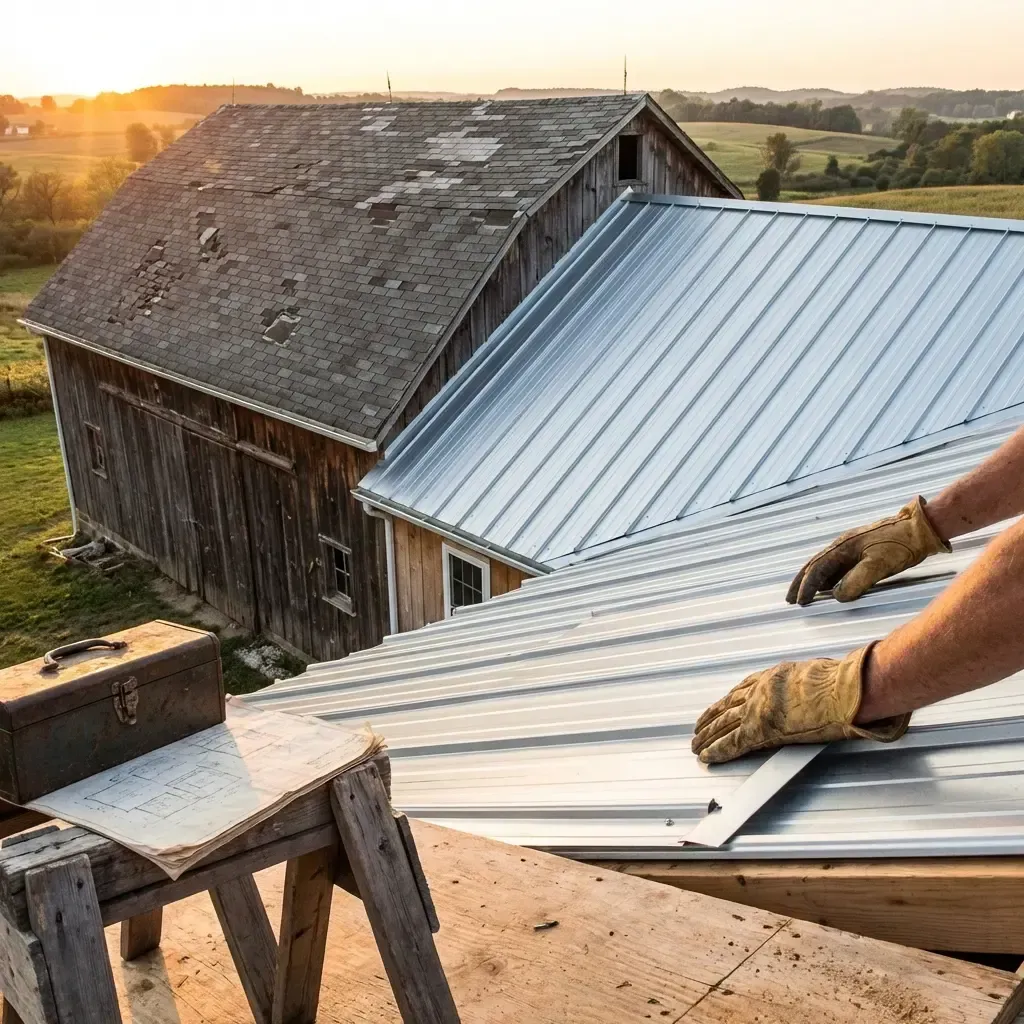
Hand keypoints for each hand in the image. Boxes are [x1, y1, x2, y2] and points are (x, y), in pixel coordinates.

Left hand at [691, 646, 909, 763]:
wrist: (844, 691)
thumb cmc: (841, 683)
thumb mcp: (817, 674)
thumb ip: (806, 685)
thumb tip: (815, 690)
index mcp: (773, 677)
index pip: (742, 690)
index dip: (728, 702)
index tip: (718, 708)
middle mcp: (759, 691)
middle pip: (728, 707)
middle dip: (711, 719)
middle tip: (698, 728)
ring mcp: (758, 709)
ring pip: (724, 724)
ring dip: (708, 736)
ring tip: (696, 744)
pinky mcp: (761, 730)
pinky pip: (733, 743)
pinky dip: (718, 750)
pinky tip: (706, 756)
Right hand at [786, 496, 949, 605]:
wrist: (919, 528)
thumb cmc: (900, 546)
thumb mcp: (878, 565)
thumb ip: (855, 581)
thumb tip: (836, 595)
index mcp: (843, 547)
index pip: (817, 570)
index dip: (807, 587)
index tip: (800, 602)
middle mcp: (842, 545)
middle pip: (814, 565)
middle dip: (801, 583)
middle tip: (790, 599)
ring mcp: (851, 546)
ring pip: (824, 565)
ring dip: (812, 580)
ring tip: (804, 594)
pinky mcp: (861, 550)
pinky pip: (836, 565)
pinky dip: (826, 577)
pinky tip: (828, 585)